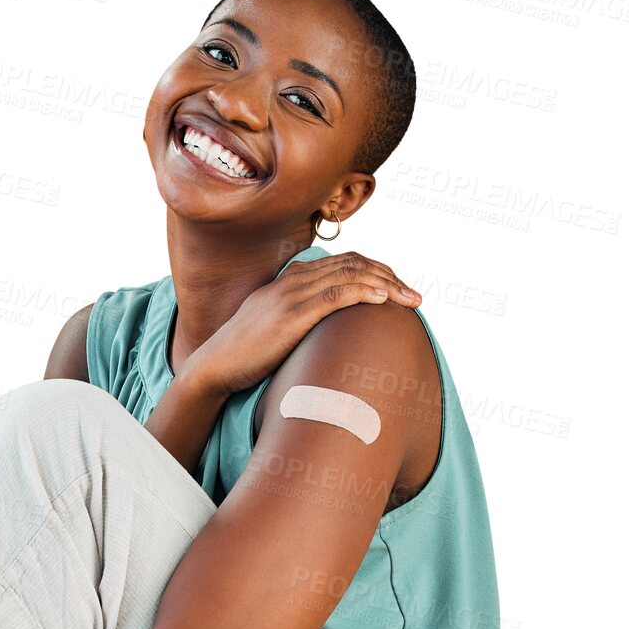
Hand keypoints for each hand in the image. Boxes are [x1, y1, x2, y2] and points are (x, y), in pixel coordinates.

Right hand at [186, 250, 422, 398]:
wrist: (214, 367)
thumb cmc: (243, 354)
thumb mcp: (274, 326)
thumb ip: (298, 317)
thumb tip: (324, 329)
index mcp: (292, 278)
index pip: (345, 261)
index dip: (377, 271)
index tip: (399, 288)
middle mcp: (295, 279)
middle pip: (354, 264)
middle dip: (390, 276)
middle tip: (415, 295)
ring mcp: (292, 295)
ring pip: (350, 276)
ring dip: (386, 285)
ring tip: (410, 300)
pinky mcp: (291, 315)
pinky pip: (335, 295)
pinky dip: (363, 293)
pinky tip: (383, 300)